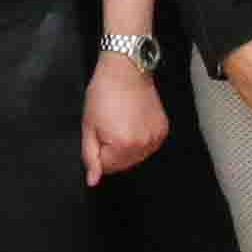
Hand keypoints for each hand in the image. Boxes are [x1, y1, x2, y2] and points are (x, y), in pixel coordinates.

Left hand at [80, 51, 170, 180]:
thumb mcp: (89, 126)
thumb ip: (90, 156)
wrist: (126, 70)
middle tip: (109, 126)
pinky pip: (148, 146)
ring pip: (136, 157)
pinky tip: (134, 122)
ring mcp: (155, 138)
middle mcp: (142, 145)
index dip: (98, 151)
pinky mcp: (163, 130)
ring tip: (122, 122)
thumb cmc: (103, 94)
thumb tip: (93, 181)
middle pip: (123, 165)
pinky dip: (140, 139)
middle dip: (112, 151)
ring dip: (127, 147)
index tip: (99, 132)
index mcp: (122, 146)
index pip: (106, 167)